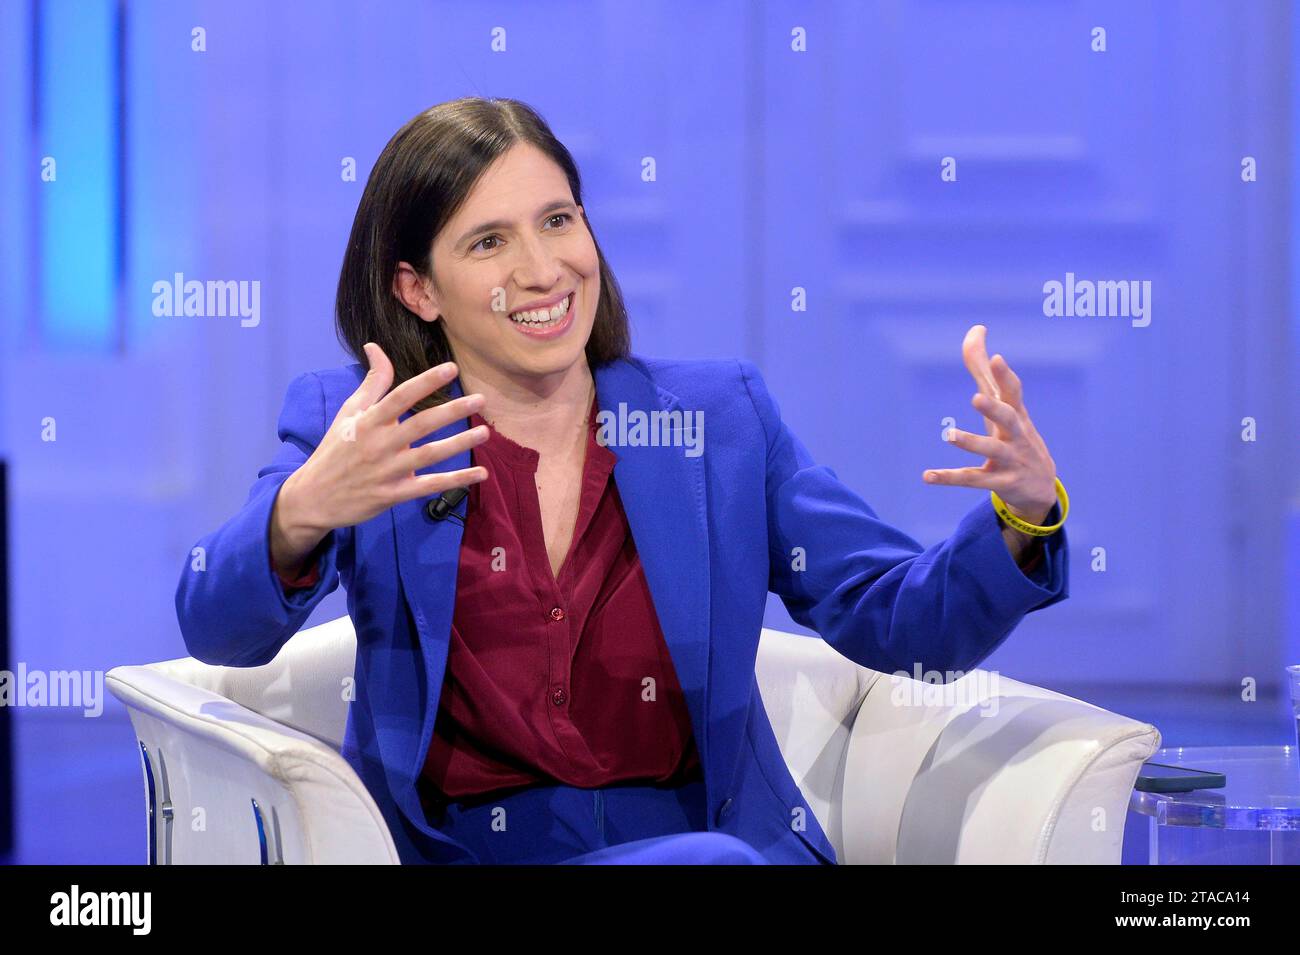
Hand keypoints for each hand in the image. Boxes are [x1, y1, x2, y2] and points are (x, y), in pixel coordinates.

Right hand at [271, 343, 489, 570]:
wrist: (314, 497)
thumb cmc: (336, 450)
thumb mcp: (349, 413)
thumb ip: (371, 383)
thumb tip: (375, 346)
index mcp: (368, 421)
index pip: (400, 396)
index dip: (426, 382)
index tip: (451, 368)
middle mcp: (379, 444)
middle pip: (420, 424)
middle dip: (452, 411)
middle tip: (481, 399)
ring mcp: (387, 471)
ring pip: (429, 455)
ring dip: (459, 444)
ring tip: (485, 433)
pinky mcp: (394, 495)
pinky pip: (429, 486)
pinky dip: (456, 481)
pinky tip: (480, 474)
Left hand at [922, 324, 1057, 525]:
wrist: (1041, 487)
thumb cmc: (1015, 435)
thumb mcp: (1003, 404)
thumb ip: (984, 369)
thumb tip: (976, 329)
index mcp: (1016, 413)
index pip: (1013, 392)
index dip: (1005, 376)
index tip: (997, 358)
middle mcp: (1015, 435)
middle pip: (1008, 418)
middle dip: (994, 408)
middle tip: (976, 398)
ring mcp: (1009, 459)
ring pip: (990, 449)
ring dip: (971, 442)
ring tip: (949, 435)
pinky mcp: (999, 483)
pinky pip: (973, 480)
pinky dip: (949, 477)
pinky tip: (927, 475)